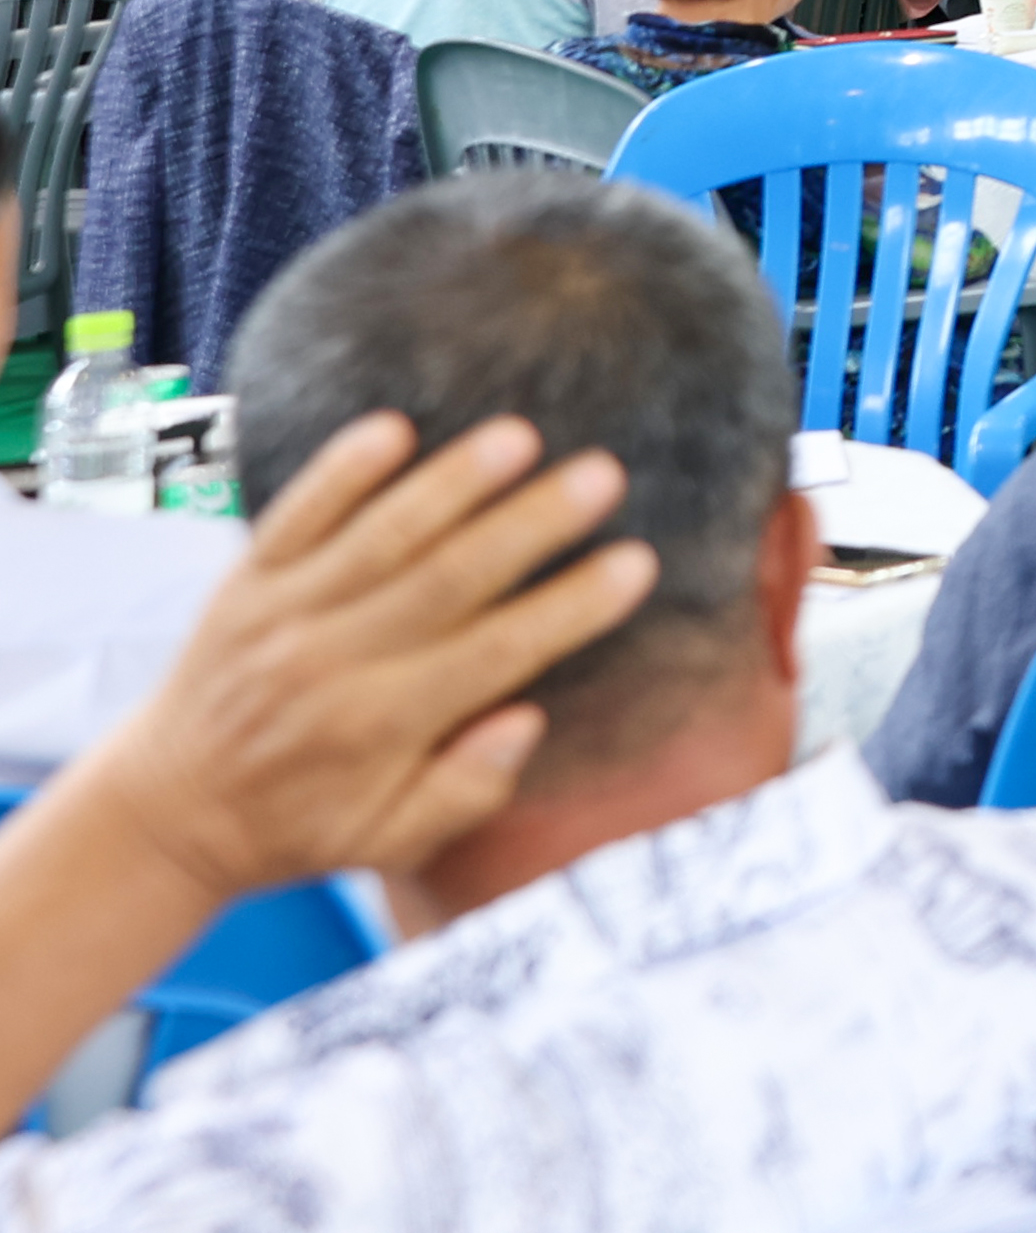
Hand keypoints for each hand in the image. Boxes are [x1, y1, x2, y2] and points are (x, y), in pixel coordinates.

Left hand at [61, 413, 655, 904]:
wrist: (165, 810)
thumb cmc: (296, 825)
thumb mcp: (387, 841)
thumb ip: (463, 791)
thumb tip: (526, 719)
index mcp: (379, 727)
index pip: (496, 652)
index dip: (571, 607)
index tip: (636, 564)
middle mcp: (331, 661)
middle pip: (449, 578)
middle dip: (532, 524)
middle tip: (602, 475)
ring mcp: (283, 614)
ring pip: (381, 535)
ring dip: (452, 483)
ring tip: (519, 437)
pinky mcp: (245, 581)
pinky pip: (297, 515)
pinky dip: (341, 471)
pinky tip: (394, 427)